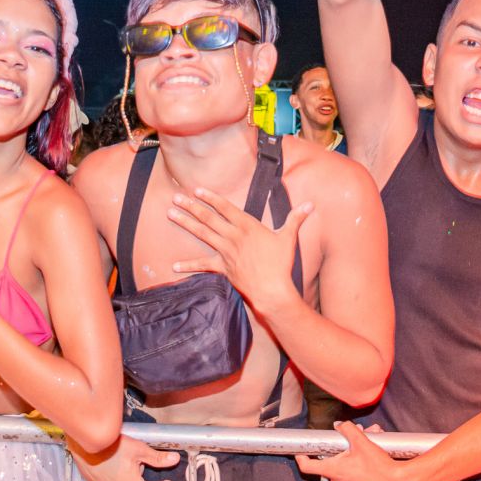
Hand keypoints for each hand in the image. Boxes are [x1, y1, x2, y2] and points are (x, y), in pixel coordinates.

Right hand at [69, 433, 179, 480]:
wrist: (87, 446)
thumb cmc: (112, 447)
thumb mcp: (140, 450)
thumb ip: (158, 458)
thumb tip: (174, 460)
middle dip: (139, 473)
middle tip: (137, 458)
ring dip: (126, 475)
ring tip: (122, 458)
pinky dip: (114, 476)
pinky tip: (112, 463)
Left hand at [168, 187, 311, 313]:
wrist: (273, 290)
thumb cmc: (281, 264)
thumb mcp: (288, 238)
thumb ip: (295, 219)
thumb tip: (310, 205)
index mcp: (248, 227)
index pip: (226, 208)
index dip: (211, 198)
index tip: (197, 190)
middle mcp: (233, 237)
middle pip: (209, 218)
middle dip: (191, 206)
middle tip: (176, 197)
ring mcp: (226, 253)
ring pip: (203, 234)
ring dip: (186, 223)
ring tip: (170, 214)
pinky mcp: (223, 268)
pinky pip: (203, 265)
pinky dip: (189, 265)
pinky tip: (174, 265)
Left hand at [296, 421, 408, 480]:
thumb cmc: (379, 468)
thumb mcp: (362, 442)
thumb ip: (348, 429)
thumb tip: (340, 425)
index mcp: (333, 470)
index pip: (307, 466)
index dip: (301, 455)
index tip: (300, 448)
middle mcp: (337, 479)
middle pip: (331, 455)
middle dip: (343, 440)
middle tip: (357, 431)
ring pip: (344, 458)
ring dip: (355, 444)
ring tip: (371, 435)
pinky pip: (352, 464)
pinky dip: (359, 453)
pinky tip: (374, 444)